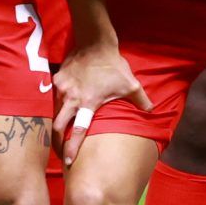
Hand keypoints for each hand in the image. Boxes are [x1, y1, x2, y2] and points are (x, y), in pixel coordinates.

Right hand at [51, 40, 147, 165]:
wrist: (95, 42)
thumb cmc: (113, 65)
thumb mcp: (130, 84)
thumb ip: (141, 100)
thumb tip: (152, 112)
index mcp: (88, 103)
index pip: (78, 131)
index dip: (72, 148)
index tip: (68, 161)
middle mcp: (71, 98)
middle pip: (57, 126)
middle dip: (56, 141)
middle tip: (58, 152)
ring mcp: (62, 88)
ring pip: (53, 111)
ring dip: (55, 123)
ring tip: (57, 133)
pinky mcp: (56, 80)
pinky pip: (53, 96)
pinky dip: (56, 104)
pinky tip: (60, 108)